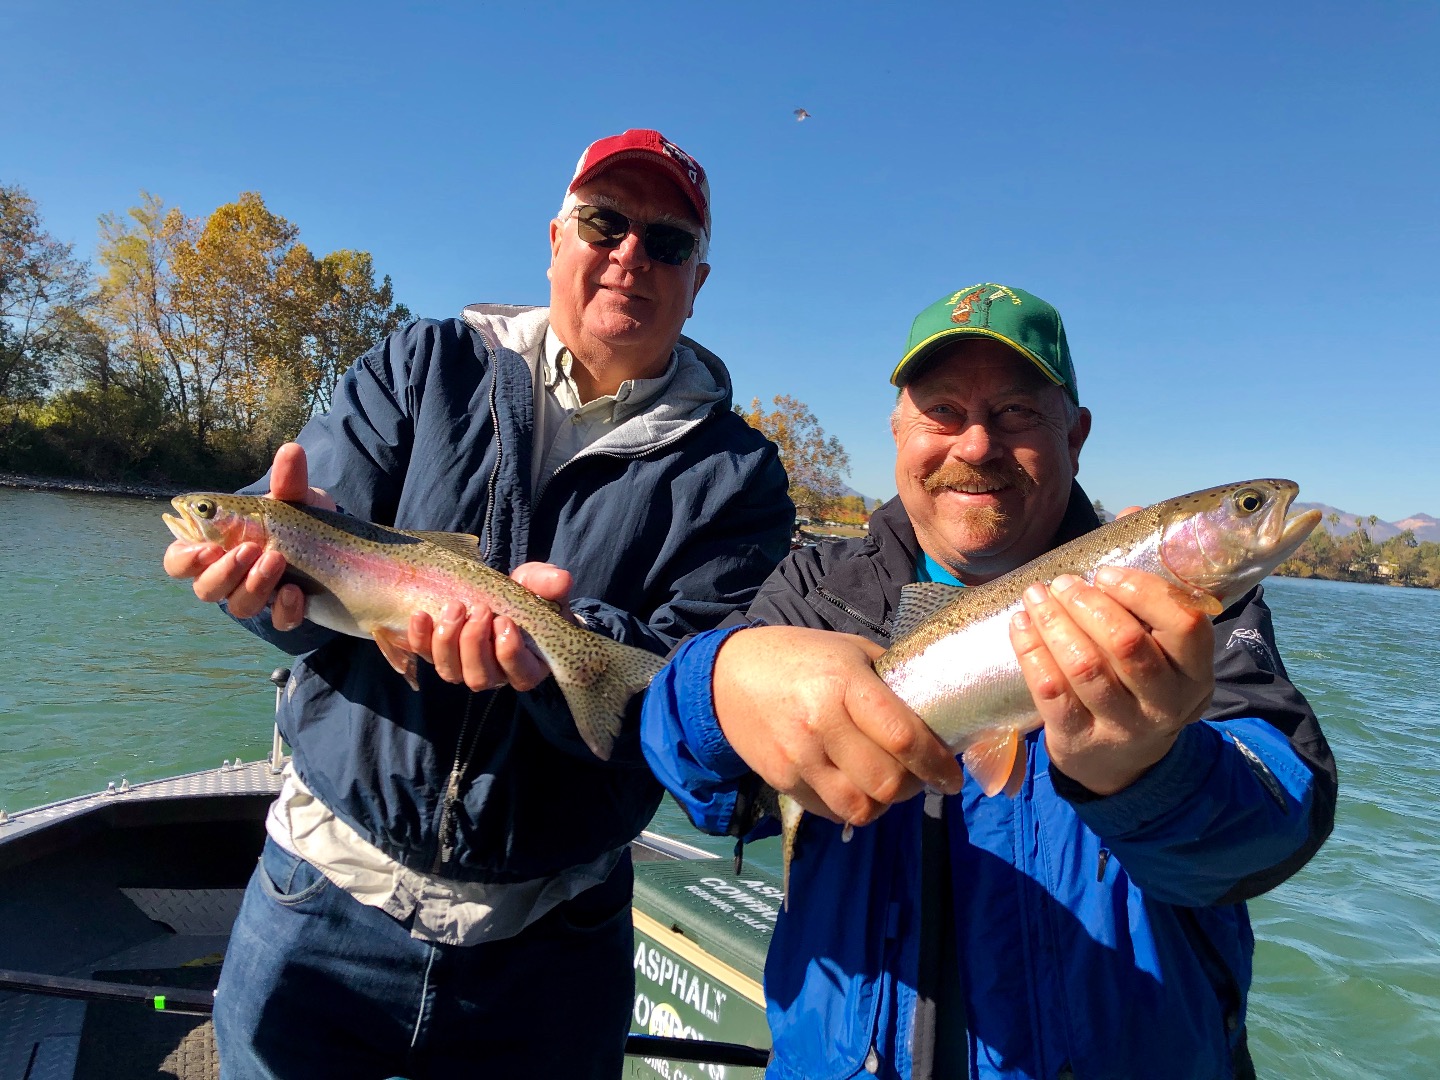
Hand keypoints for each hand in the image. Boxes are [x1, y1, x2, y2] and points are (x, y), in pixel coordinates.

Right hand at [162, 442, 334, 627]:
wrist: (341, 546)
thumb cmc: (299, 519)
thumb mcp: (294, 497)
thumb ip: (287, 480)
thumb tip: (291, 449)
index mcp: (217, 546)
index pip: (179, 561)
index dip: (185, 559)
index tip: (206, 548)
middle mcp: (230, 575)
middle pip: (204, 589)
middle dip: (224, 573)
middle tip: (249, 550)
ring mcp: (257, 596)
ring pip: (238, 606)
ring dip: (254, 586)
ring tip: (277, 560)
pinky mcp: (286, 612)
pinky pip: (278, 622)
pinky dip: (285, 609)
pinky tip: (296, 592)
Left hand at [407, 562, 572, 692]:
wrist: (504, 597)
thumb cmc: (530, 598)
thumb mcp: (543, 587)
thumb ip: (551, 584)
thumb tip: (561, 580)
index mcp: (528, 665)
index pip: (520, 674)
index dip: (510, 653)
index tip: (505, 622)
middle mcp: (496, 675)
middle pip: (480, 677)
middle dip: (475, 643)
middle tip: (480, 608)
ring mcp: (465, 668)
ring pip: (450, 672)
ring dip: (449, 640)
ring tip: (455, 607)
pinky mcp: (440, 655)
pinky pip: (424, 655)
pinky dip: (420, 637)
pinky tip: (422, 614)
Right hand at [712, 626, 963, 826]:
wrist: (727, 677)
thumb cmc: (798, 657)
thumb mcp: (849, 651)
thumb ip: (889, 680)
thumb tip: (936, 709)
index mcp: (844, 684)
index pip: (902, 737)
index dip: (936, 763)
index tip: (951, 776)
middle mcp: (820, 724)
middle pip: (886, 782)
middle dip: (913, 786)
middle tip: (919, 777)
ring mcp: (798, 758)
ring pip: (860, 808)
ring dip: (883, 804)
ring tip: (887, 786)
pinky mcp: (781, 781)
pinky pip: (831, 811)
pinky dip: (852, 806)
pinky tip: (854, 785)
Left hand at [1009, 566, 1215, 795]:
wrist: (1120, 762)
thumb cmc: (1138, 689)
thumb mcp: (1163, 660)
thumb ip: (1148, 618)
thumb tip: (1103, 564)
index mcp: (1194, 674)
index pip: (1184, 624)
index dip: (1142, 591)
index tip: (1104, 575)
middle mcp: (1165, 703)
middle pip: (1126, 643)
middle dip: (1087, 604)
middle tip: (1062, 583)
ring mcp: (1122, 726)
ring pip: (1084, 665)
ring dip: (1054, 622)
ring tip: (1036, 597)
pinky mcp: (1079, 738)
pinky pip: (1051, 689)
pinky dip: (1031, 650)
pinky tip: (1020, 625)